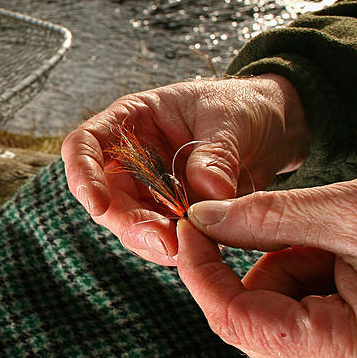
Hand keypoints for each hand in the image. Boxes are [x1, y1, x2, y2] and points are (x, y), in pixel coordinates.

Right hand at [61, 74, 308, 265]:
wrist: (274, 128)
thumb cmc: (244, 107)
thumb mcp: (232, 119)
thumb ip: (216, 154)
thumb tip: (207, 192)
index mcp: (130, 120)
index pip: (84, 145)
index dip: (82, 174)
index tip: (98, 205)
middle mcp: (130, 157)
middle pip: (105, 197)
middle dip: (129, 224)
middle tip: (165, 243)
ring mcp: (148, 189)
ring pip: (129, 224)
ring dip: (152, 241)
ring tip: (187, 250)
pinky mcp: (170, 214)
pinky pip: (159, 237)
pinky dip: (175, 248)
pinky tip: (198, 250)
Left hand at [177, 165, 356, 357]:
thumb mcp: (356, 210)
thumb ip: (267, 217)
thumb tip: (201, 220)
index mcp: (353, 357)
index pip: (239, 323)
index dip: (201, 273)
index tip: (187, 225)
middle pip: (256, 319)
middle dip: (255, 261)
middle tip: (274, 216)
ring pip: (280, 308)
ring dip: (289, 259)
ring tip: (340, 231)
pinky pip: (310, 305)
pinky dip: (312, 265)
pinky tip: (348, 244)